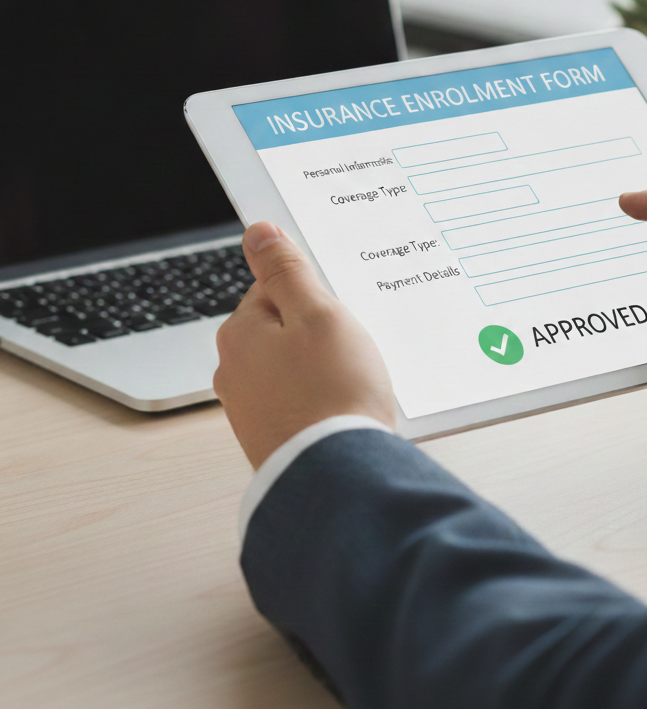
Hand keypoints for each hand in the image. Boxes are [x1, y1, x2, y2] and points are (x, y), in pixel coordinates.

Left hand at [214, 222, 396, 468]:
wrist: (340, 475)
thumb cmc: (334, 393)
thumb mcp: (319, 313)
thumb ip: (287, 270)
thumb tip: (259, 233)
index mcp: (239, 333)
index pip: (275, 289)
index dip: (315, 296)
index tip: (338, 313)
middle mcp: (233, 370)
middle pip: (284, 329)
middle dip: (320, 334)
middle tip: (350, 349)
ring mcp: (250, 408)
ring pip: (293, 367)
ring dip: (322, 369)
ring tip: (351, 384)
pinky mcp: (270, 437)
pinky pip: (299, 401)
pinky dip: (320, 400)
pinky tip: (342, 409)